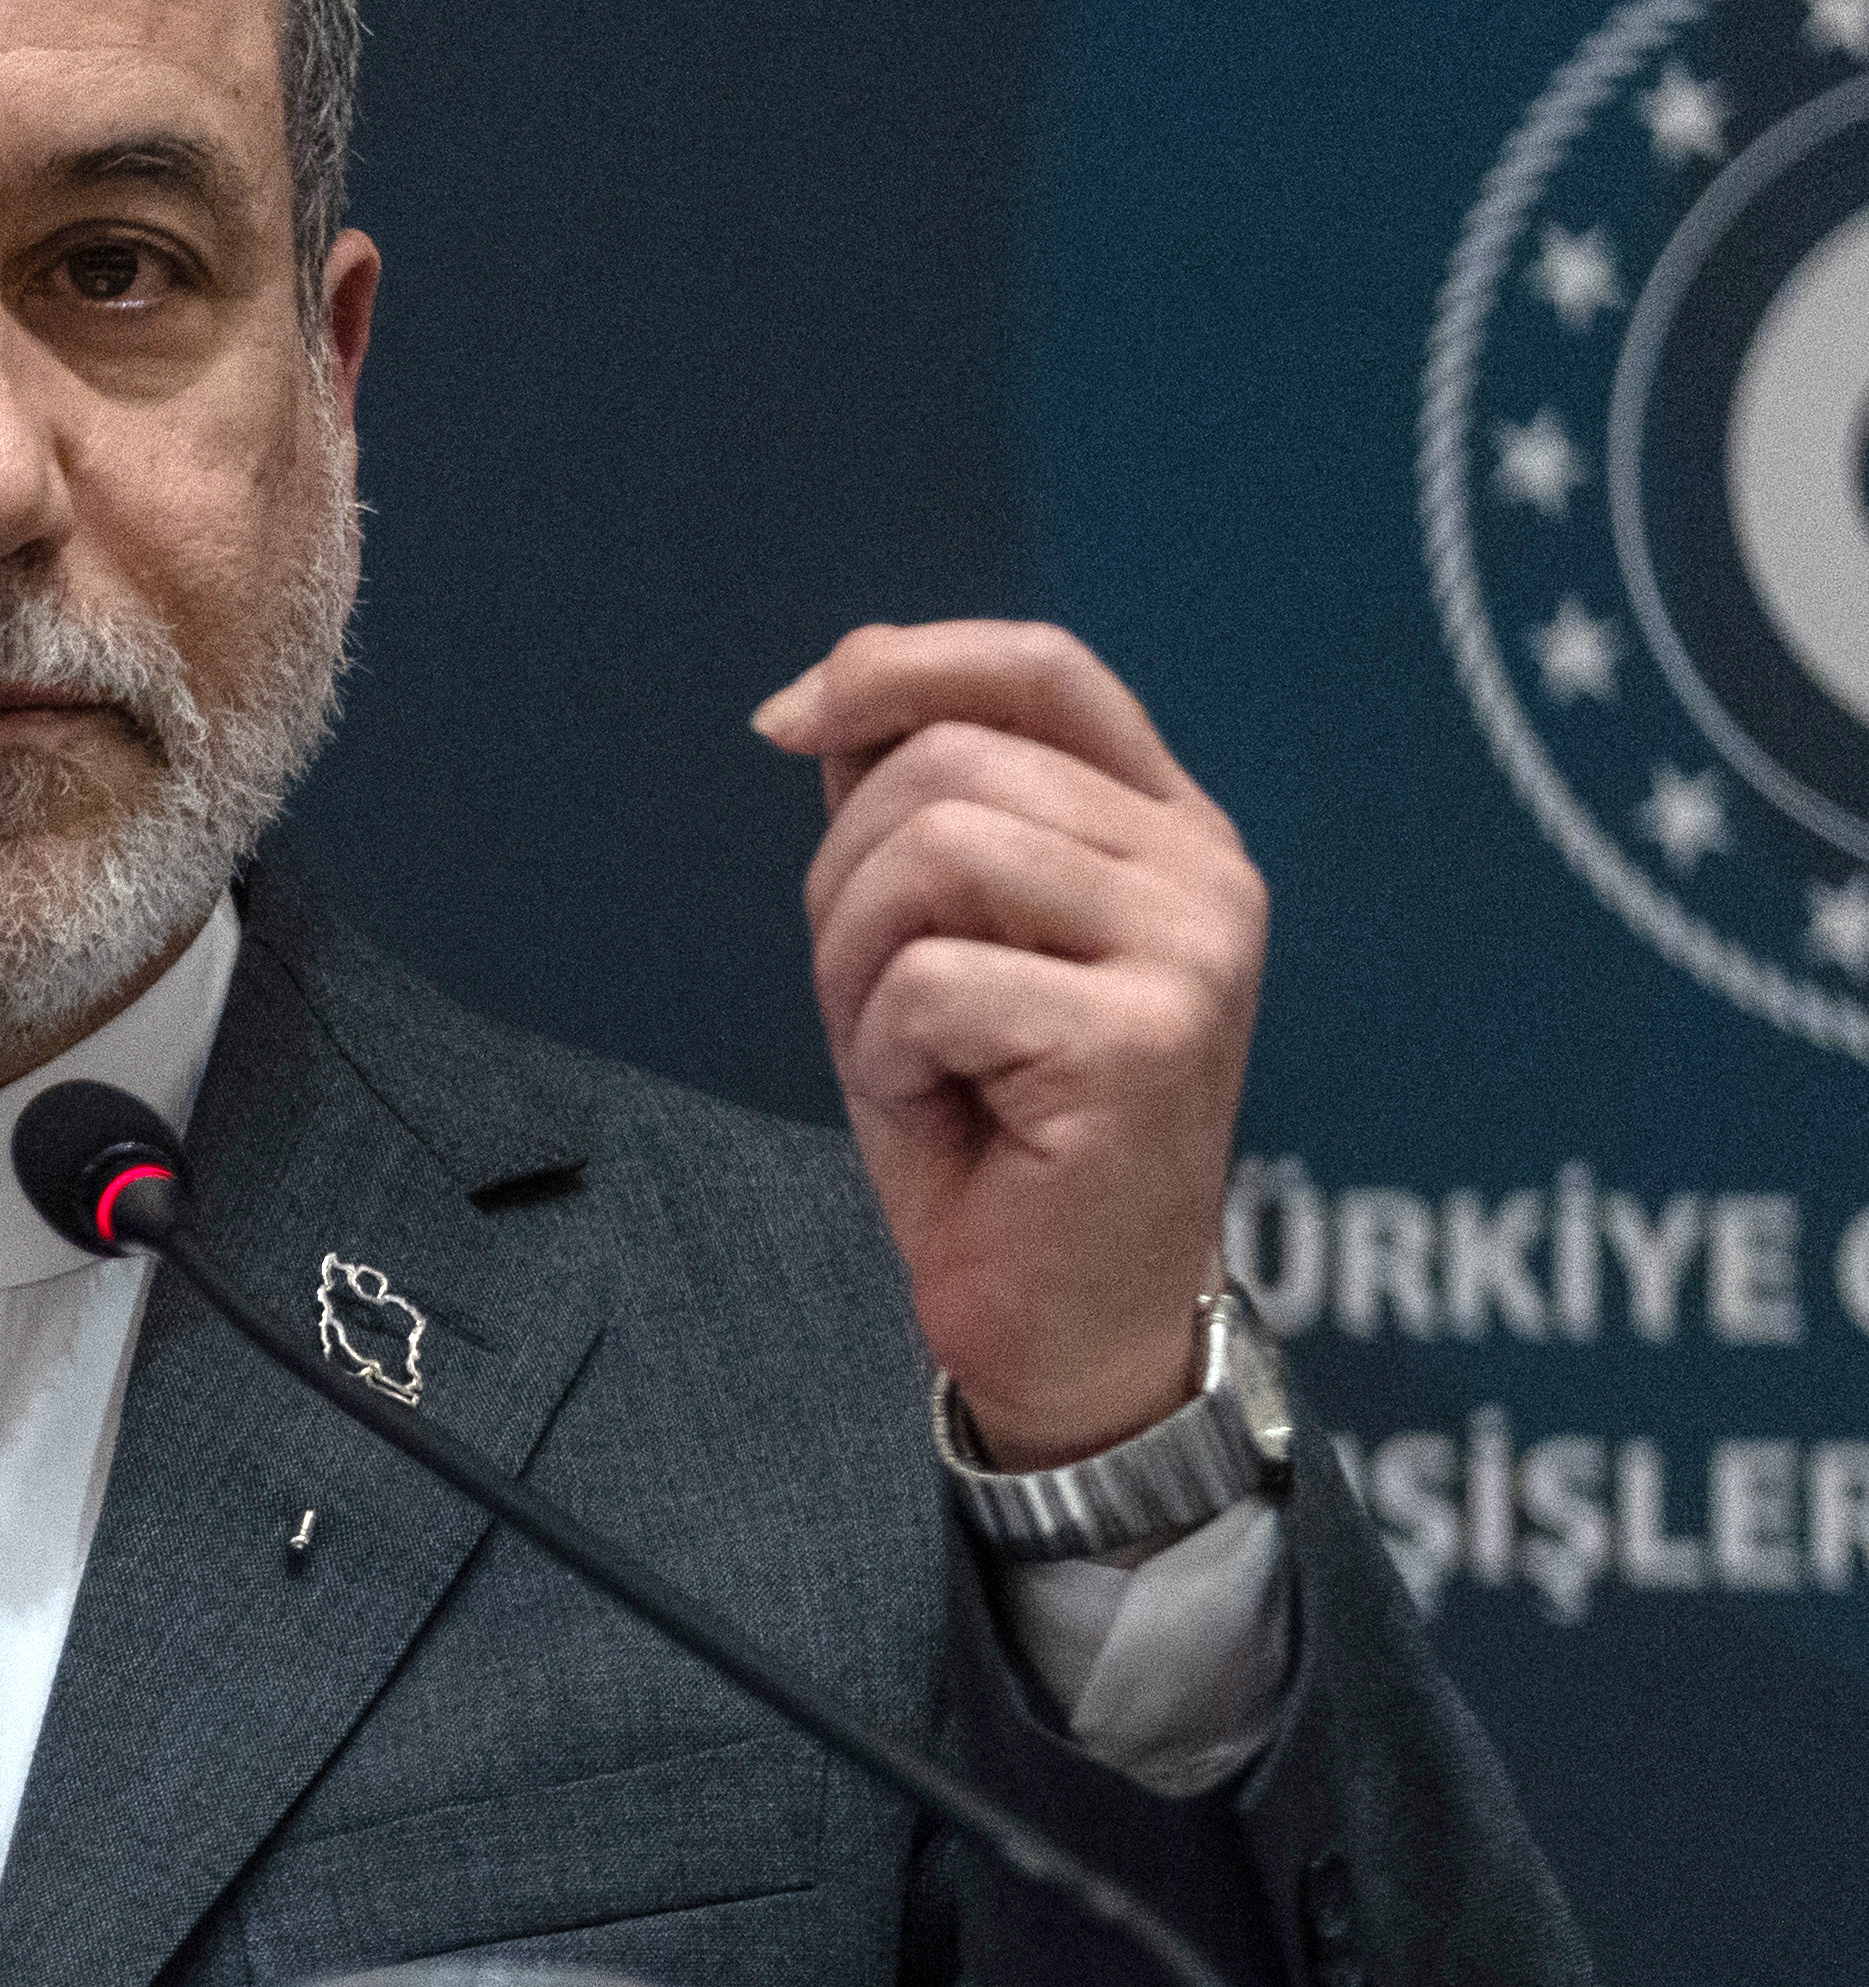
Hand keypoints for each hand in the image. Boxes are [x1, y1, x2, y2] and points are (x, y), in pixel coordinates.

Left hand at [752, 621, 1265, 1467]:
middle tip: (873, 999)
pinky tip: (950, 1112)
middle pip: (950, 762)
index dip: (897, 664)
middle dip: (848, 875)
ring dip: (859, 963)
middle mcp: (1205, 872)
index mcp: (1165, 828)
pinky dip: (888, 1051)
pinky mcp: (1148, 1040)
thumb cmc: (989, 1128)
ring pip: (935, 852)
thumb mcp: (930, 938)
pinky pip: (932, 980)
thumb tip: (823, 692)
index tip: (782, 723)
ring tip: (911, 1054)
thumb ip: (907, 809)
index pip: (1041, 667)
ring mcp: (1194, 951)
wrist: (1062, 1322)